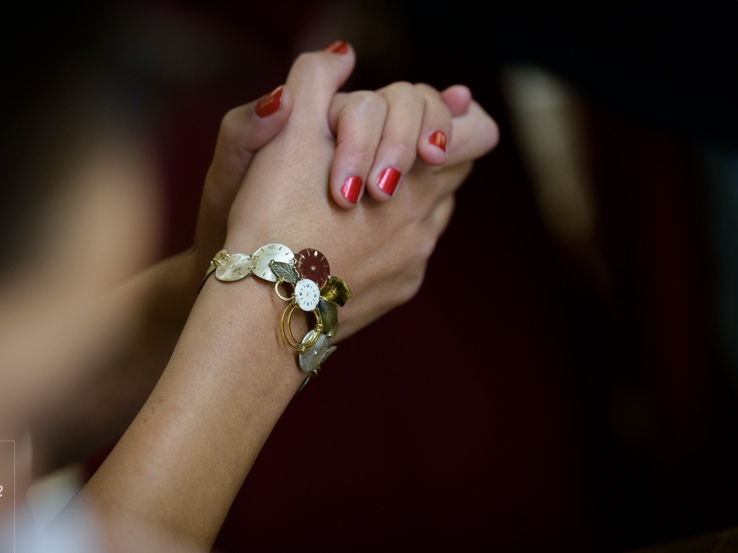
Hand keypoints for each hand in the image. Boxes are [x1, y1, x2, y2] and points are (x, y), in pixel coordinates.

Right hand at [223, 43, 497, 340]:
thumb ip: (314, 81)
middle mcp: (427, 220)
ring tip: (360, 198)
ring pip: (431, 216)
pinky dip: (389, 241)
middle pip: (453, 173)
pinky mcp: (399, 292)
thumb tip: (343, 54)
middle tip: (384, 154)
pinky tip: (348, 242)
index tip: (424, 121)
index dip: (451, 119)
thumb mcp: (286, 135)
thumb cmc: (272, 220)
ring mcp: (415, 261)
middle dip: (425, 155)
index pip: (474, 134)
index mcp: (415, 173)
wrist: (265, 311)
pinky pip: (410, 255)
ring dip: (406, 200)